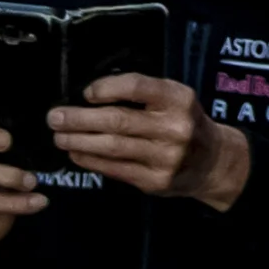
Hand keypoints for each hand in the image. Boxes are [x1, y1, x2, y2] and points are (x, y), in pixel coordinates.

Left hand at [50, 72, 247, 208]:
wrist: (213, 162)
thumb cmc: (183, 122)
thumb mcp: (173, 99)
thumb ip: (141, 94)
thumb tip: (89, 96)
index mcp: (178, 99)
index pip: (137, 86)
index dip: (106, 88)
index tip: (85, 93)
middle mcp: (174, 127)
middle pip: (117, 120)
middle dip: (79, 119)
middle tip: (54, 117)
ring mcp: (165, 157)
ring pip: (112, 147)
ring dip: (78, 141)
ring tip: (59, 136)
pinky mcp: (155, 181)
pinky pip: (115, 169)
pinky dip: (90, 160)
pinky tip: (75, 153)